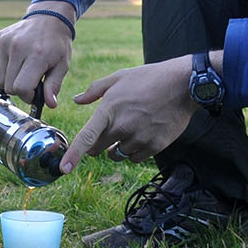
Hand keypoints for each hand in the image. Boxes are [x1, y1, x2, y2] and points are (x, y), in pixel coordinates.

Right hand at [0, 2, 75, 107]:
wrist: (48, 18)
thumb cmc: (56, 45)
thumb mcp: (62, 66)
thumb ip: (54, 86)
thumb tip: (50, 105)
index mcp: (37, 55)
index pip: (20, 88)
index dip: (27, 96)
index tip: (34, 92)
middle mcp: (17, 48)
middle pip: (8, 86)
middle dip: (19, 89)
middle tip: (29, 80)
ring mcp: (4, 42)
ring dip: (8, 81)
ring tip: (20, 71)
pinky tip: (9, 64)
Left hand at [58, 55, 194, 172]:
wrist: (182, 84)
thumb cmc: (148, 78)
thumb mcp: (118, 78)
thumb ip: (95, 91)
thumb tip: (77, 101)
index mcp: (109, 110)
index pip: (86, 138)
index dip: (74, 155)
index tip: (65, 169)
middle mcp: (122, 127)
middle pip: (98, 150)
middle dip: (98, 144)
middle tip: (109, 130)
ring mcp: (139, 139)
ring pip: (117, 154)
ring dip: (118, 147)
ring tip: (132, 127)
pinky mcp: (155, 146)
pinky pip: (135, 158)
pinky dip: (135, 151)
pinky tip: (143, 134)